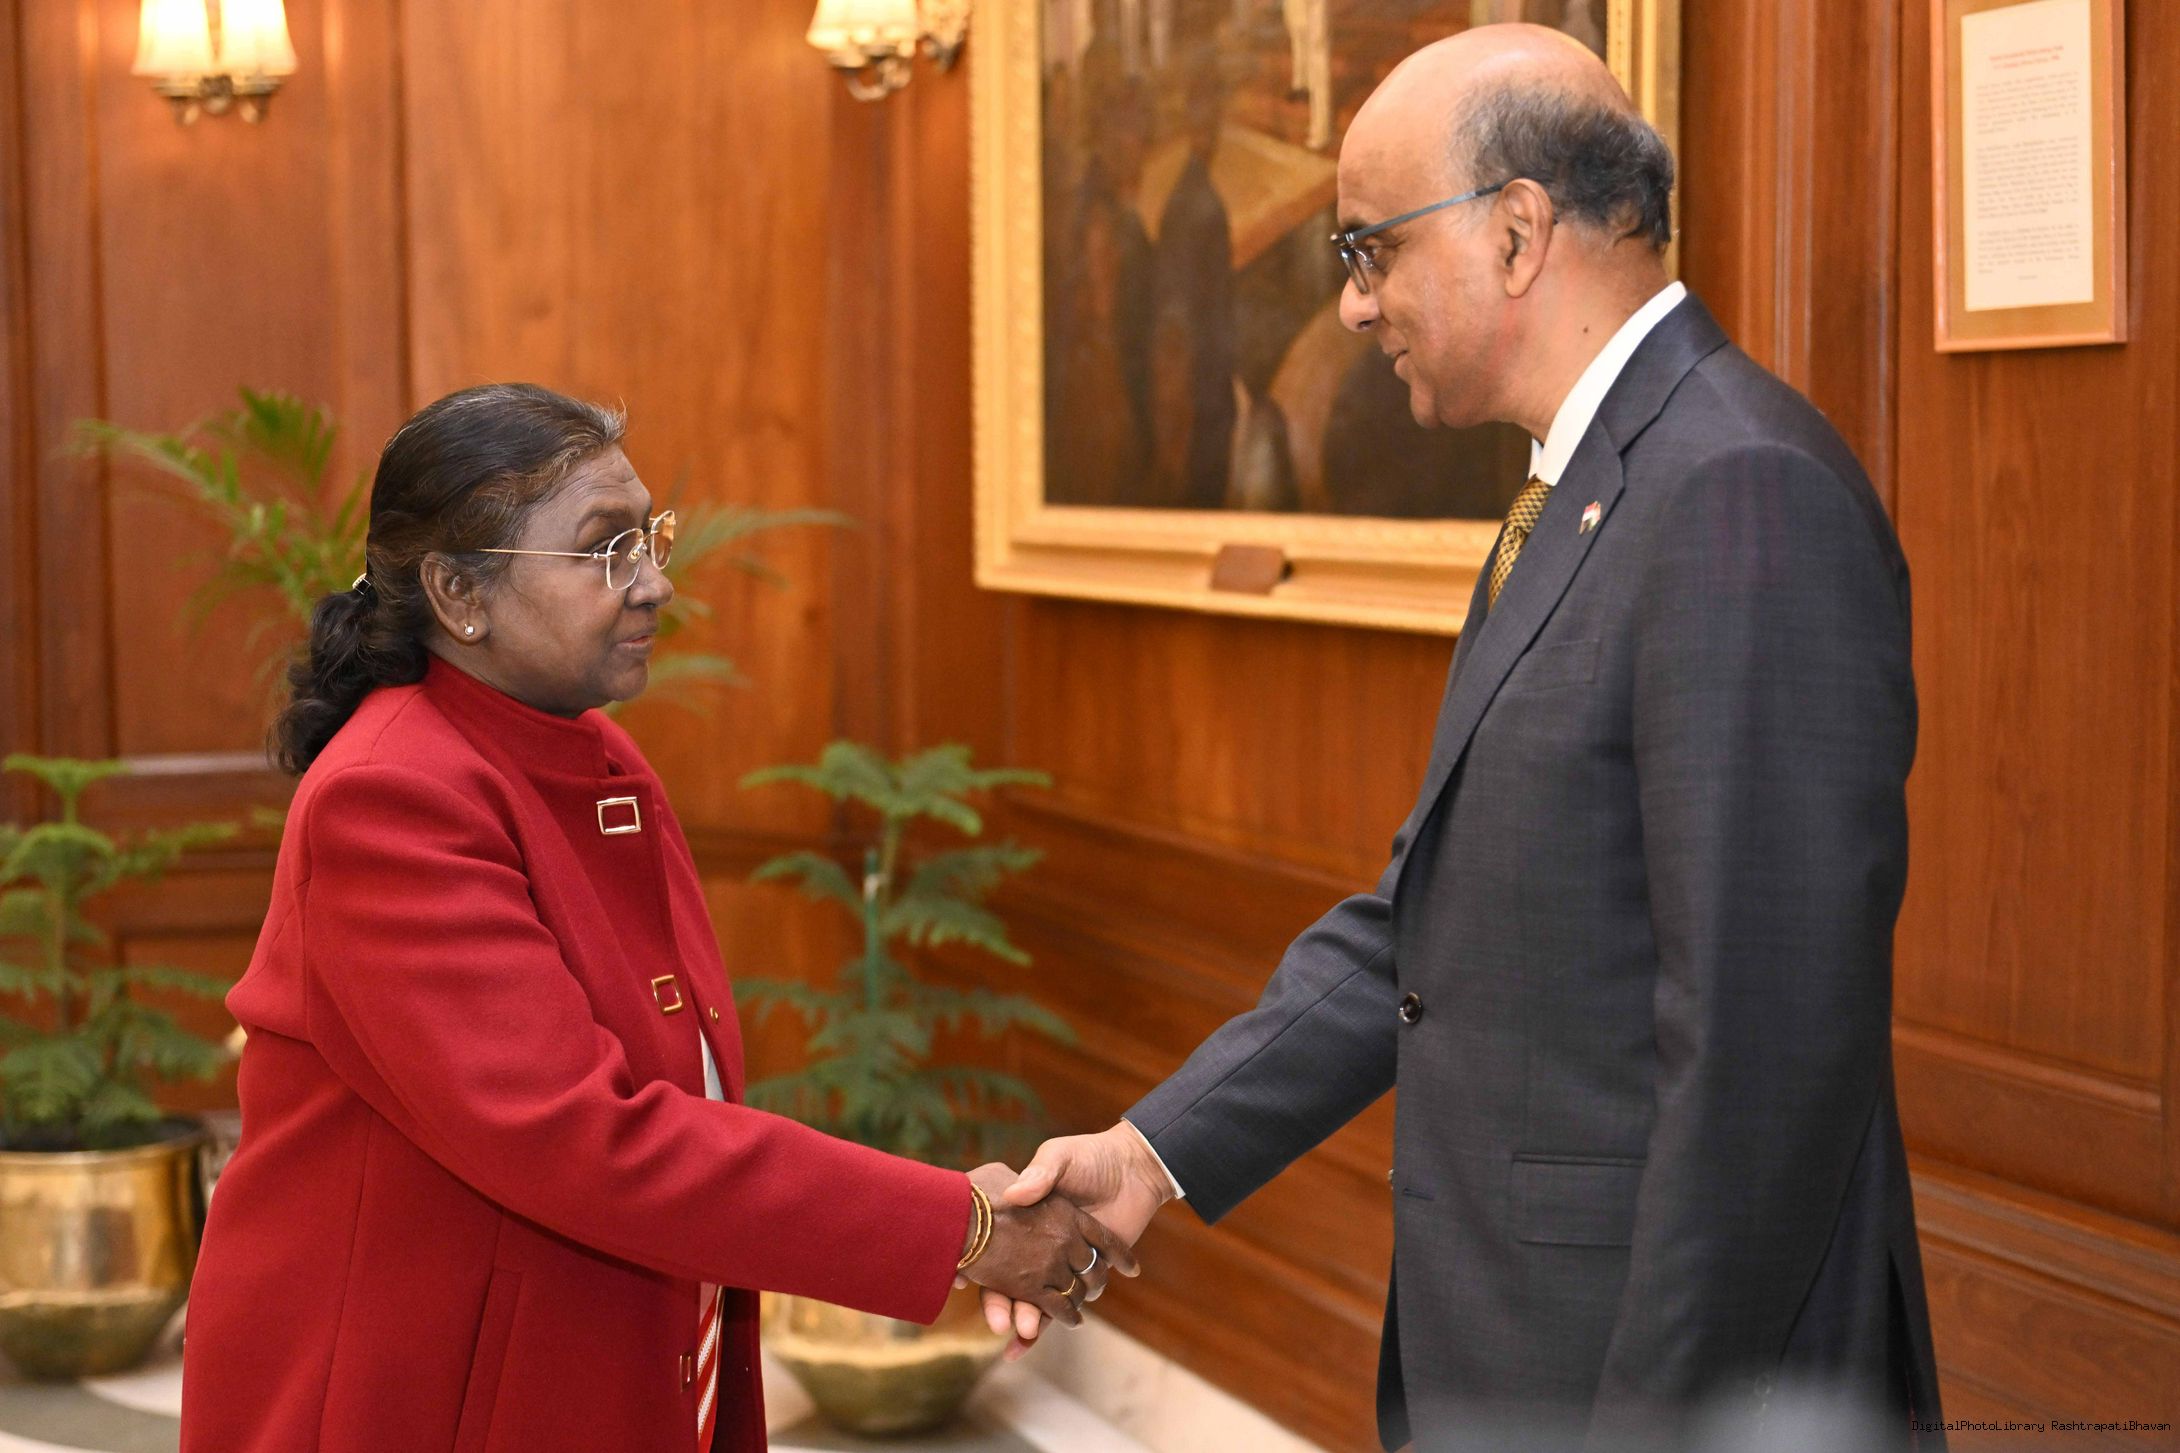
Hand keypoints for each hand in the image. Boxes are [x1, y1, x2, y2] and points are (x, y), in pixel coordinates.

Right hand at [980, 1123, 1174, 1354]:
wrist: (1129, 1167)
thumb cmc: (1089, 1158)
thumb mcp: (1058, 1157)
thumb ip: (1040, 1174)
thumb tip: (1016, 1194)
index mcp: (1026, 1220)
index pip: (996, 1248)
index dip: (980, 1265)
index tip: (967, 1279)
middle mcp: (1039, 1247)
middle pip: (1013, 1282)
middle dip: (1005, 1304)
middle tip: (1001, 1321)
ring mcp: (1061, 1265)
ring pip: (1036, 1300)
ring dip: (1028, 1317)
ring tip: (1025, 1328)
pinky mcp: (1085, 1276)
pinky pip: (1063, 1306)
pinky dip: (1048, 1324)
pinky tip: (1023, 1343)